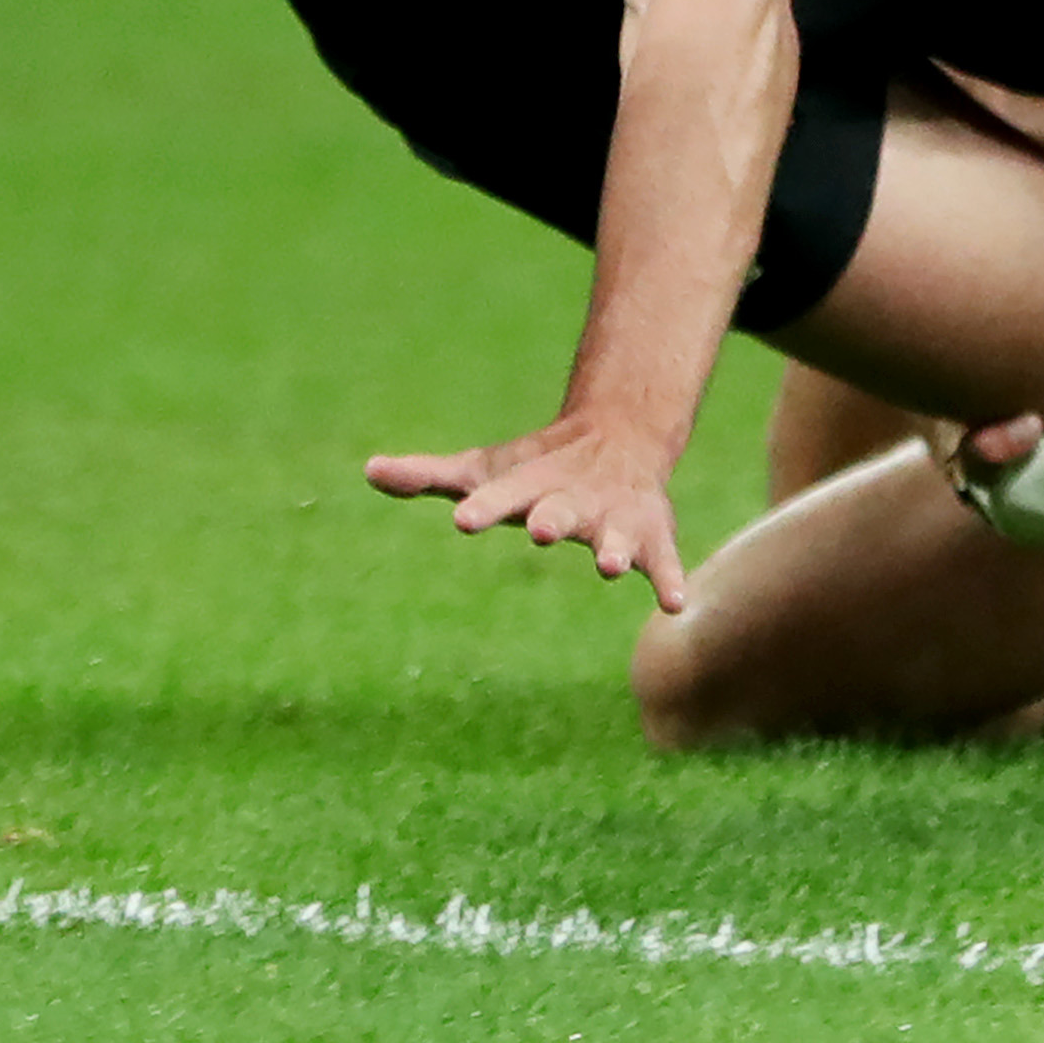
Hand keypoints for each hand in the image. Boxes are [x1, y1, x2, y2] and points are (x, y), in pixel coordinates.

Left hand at [367, 413, 690, 608]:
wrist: (617, 438)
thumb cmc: (534, 469)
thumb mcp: (483, 472)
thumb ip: (428, 476)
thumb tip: (368, 470)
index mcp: (529, 487)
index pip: (501, 496)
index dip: (483, 506)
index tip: (462, 519)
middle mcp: (572, 499)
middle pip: (560, 510)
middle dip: (551, 519)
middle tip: (539, 530)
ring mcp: (614, 517)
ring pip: (617, 534)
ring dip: (615, 548)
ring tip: (611, 567)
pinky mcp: (650, 535)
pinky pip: (664, 561)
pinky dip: (670, 579)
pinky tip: (675, 605)